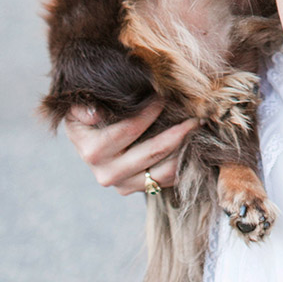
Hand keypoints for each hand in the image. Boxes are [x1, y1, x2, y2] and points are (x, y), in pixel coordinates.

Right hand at [64, 101, 198, 195]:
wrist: (93, 138)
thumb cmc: (91, 113)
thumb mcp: (79, 106)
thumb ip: (83, 107)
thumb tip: (94, 114)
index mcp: (93, 151)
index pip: (128, 130)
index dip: (149, 111)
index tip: (166, 95)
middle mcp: (107, 174)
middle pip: (152, 152)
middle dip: (178, 130)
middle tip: (196, 111)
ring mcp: (125, 185)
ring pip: (165, 170)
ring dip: (186, 147)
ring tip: (199, 125)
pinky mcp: (139, 190)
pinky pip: (168, 179)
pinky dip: (184, 161)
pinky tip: (194, 142)